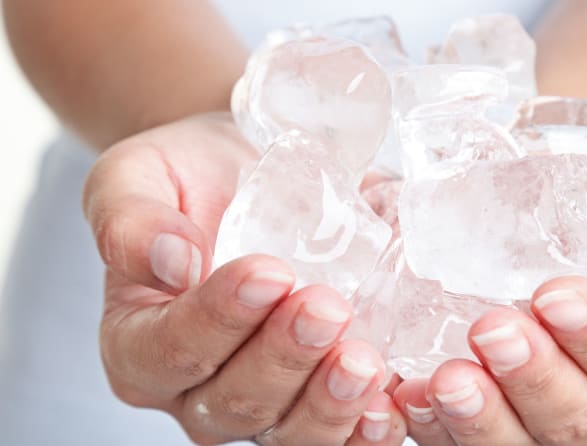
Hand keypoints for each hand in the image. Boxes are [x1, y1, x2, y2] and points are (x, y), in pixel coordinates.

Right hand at [83, 113, 405, 444]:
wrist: (249, 174)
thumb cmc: (189, 177)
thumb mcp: (138, 175)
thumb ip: (131, 219)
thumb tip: (170, 264)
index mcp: (139, 342)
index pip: (169, 350)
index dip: (218, 319)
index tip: (268, 272)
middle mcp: (197, 388)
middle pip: (235, 401)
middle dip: (284, 359)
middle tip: (326, 308)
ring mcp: (263, 402)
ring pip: (290, 431)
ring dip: (329, 401)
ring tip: (363, 359)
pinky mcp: (318, 396)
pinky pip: (341, 431)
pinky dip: (368, 424)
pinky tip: (393, 400)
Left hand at [392, 146, 586, 444]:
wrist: (550, 201)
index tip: (557, 297)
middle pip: (583, 421)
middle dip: (536, 379)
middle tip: (493, 330)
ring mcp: (540, 416)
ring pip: (521, 444)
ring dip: (483, 416)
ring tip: (450, 378)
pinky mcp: (487, 417)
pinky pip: (459, 440)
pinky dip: (432, 422)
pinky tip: (409, 392)